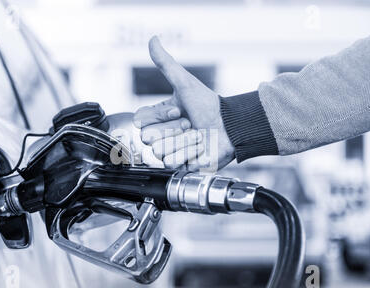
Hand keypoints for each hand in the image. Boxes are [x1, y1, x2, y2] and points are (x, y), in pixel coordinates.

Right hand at [134, 36, 234, 171]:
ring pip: (158, 151)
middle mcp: (161, 135)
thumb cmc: (208, 105)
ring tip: (198, 136)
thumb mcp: (184, 83)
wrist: (230, 127)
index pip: (140, 121)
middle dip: (172, 129)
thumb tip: (153, 39)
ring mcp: (169, 151)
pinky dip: (188, 154)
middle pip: (147, 138)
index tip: (178, 109)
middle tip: (189, 123)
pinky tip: (199, 149)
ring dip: (182, 141)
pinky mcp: (179, 166)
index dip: (159, 116)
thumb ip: (165, 63)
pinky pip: (170, 164)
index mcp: (158, 117)